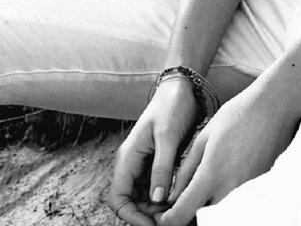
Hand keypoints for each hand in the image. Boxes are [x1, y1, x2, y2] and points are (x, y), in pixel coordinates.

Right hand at [107, 78, 198, 225]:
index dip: (131, 216)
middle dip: (147, 215)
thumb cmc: (172, 106)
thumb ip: (161, 168)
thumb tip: (156, 199)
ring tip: (176, 210)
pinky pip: (155, 188)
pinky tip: (178, 199)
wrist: (181, 88)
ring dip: (156, 209)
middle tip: (170, 218)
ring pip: (143, 198)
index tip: (152, 224)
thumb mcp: (167, 136)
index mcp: (128, 157)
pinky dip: (164, 198)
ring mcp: (143, 164)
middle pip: (130, 202)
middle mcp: (132, 164)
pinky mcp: (156, 164)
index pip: (118, 198)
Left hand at [154, 82, 298, 225]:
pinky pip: (235, 202)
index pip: (183, 215)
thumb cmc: (237, 116)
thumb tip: (172, 194)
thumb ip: (186, 170)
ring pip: (218, 212)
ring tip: (203, 183)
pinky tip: (223, 176)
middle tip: (183, 195)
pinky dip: (224, 197)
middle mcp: (229, 190)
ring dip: (207, 205)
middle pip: (201, 218)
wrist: (273, 109)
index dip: (168, 220)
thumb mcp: (204, 138)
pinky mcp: (257, 189)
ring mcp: (246, 193)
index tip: (163, 214)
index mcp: (211, 175)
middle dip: (189, 212)